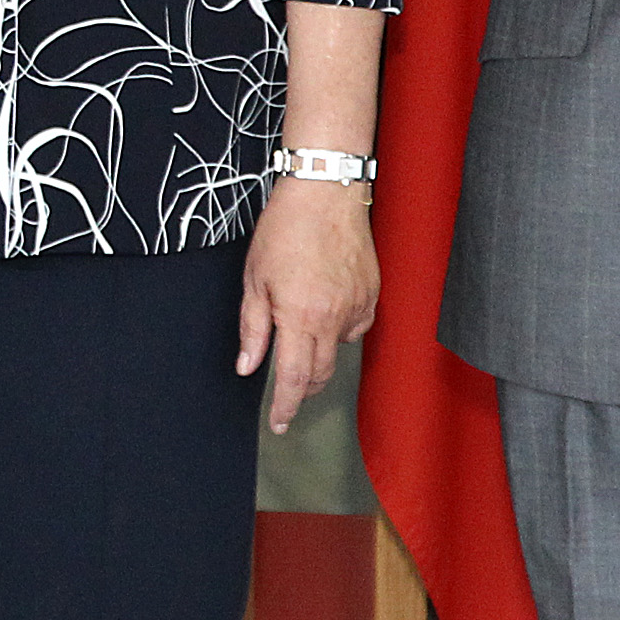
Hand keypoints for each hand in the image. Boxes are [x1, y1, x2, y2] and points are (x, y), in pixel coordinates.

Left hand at [238, 179, 377, 434]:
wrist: (325, 195)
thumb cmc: (284, 231)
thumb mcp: (254, 279)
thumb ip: (253, 328)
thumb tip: (248, 367)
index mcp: (300, 317)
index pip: (295, 378)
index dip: (286, 406)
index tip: (279, 424)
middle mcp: (334, 318)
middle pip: (320, 373)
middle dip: (302, 389)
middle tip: (286, 391)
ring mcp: (357, 307)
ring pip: (337, 351)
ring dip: (318, 355)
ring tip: (300, 333)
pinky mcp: (372, 295)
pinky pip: (355, 327)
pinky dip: (339, 329)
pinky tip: (325, 308)